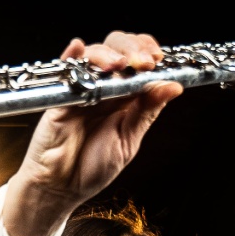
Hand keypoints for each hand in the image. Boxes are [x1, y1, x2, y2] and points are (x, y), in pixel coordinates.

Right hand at [3, 32, 180, 235]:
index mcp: (126, 97)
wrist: (61, 187)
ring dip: (110, 54)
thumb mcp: (128, 141)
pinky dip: (72, 55)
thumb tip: (173, 86)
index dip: (149, 52)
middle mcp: (106, 86)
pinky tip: (79, 48)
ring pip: (96, 53)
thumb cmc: (92, 167)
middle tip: (144, 62)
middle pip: (119, 48)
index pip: (140, 61)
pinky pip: (66, 68)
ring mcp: (83, 87)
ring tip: (120, 65)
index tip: (158, 59)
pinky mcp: (61, 94)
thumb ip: (147, 112)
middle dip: (134, 48)